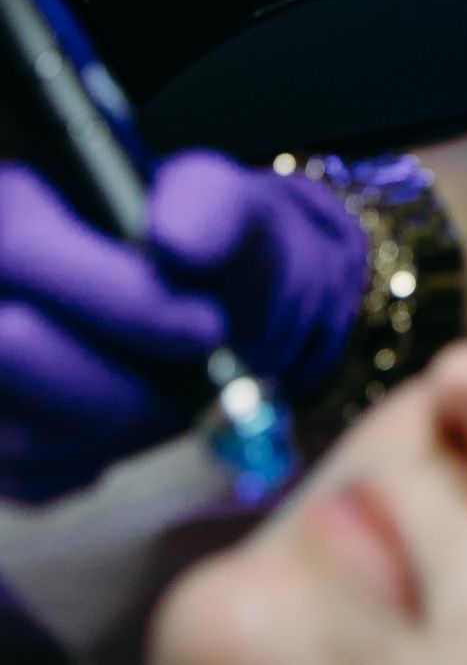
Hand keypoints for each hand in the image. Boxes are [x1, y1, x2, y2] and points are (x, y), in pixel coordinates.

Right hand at [0, 153, 366, 501]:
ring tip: (172, 381)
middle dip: (120, 376)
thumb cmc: (215, 247)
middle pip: (8, 347)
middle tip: (197, 365)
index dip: (109, 295)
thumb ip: (212, 206)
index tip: (204, 327)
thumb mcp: (233, 208)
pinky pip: (35, 475)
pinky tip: (138, 409)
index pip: (18, 246)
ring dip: (122, 418)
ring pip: (22, 430)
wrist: (222, 313)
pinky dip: (105, 453)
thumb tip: (176, 240)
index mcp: (19, 202)